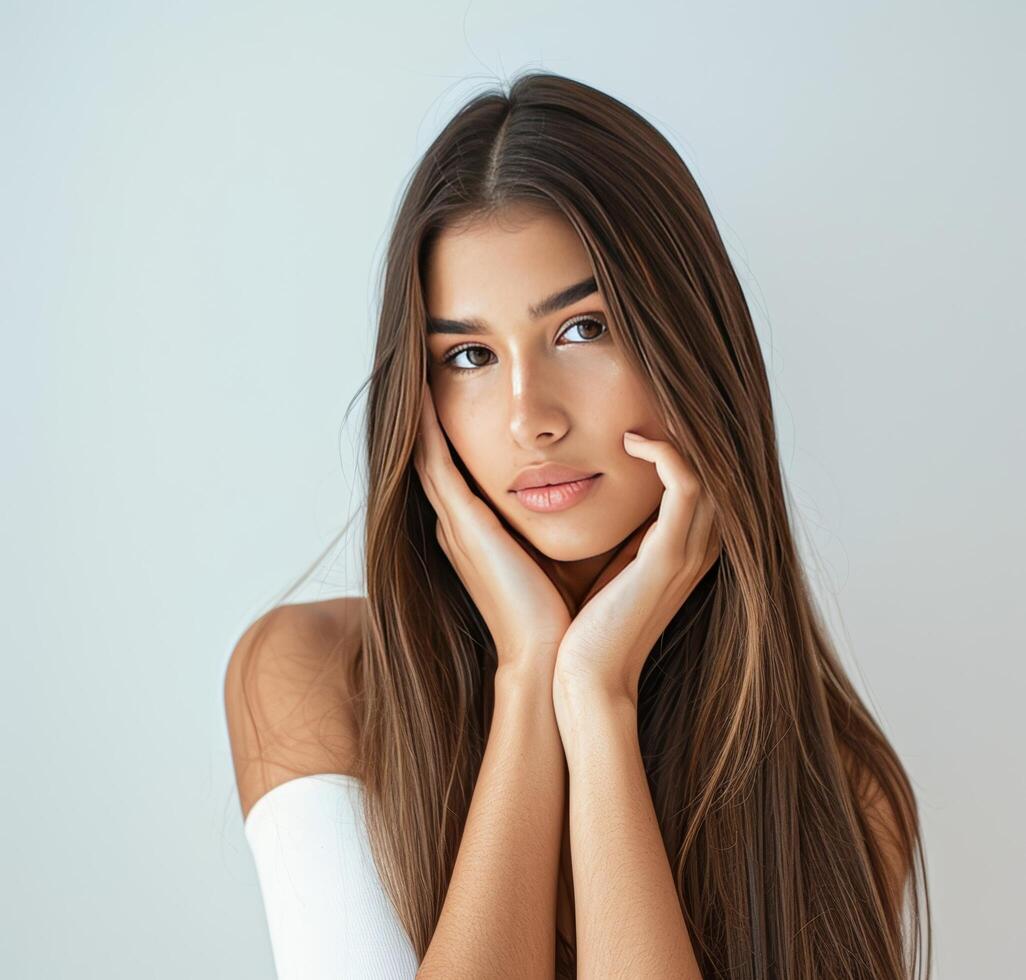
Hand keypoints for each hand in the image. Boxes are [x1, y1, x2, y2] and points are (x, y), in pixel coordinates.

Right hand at [413, 380, 573, 670]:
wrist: (550, 659)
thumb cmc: (565, 613)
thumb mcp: (561, 550)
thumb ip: (566, 516)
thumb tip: (597, 482)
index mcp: (477, 531)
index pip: (459, 467)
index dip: (452, 427)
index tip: (460, 389)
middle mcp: (457, 524)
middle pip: (434, 454)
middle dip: (429, 411)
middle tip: (427, 364)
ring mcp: (454, 524)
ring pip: (427, 452)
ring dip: (422, 410)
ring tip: (419, 364)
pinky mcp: (462, 526)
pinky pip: (434, 463)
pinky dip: (426, 428)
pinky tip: (424, 392)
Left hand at [553, 431, 720, 706]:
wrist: (586, 678)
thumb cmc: (589, 625)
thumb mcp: (614, 567)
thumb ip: (625, 533)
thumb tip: (604, 492)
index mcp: (688, 548)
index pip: (707, 477)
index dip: (687, 441)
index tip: (648, 412)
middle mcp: (700, 546)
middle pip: (719, 466)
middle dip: (692, 428)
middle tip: (656, 393)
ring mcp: (690, 552)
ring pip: (710, 468)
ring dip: (679, 431)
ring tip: (644, 409)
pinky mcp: (669, 556)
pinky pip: (687, 485)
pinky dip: (667, 454)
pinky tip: (632, 442)